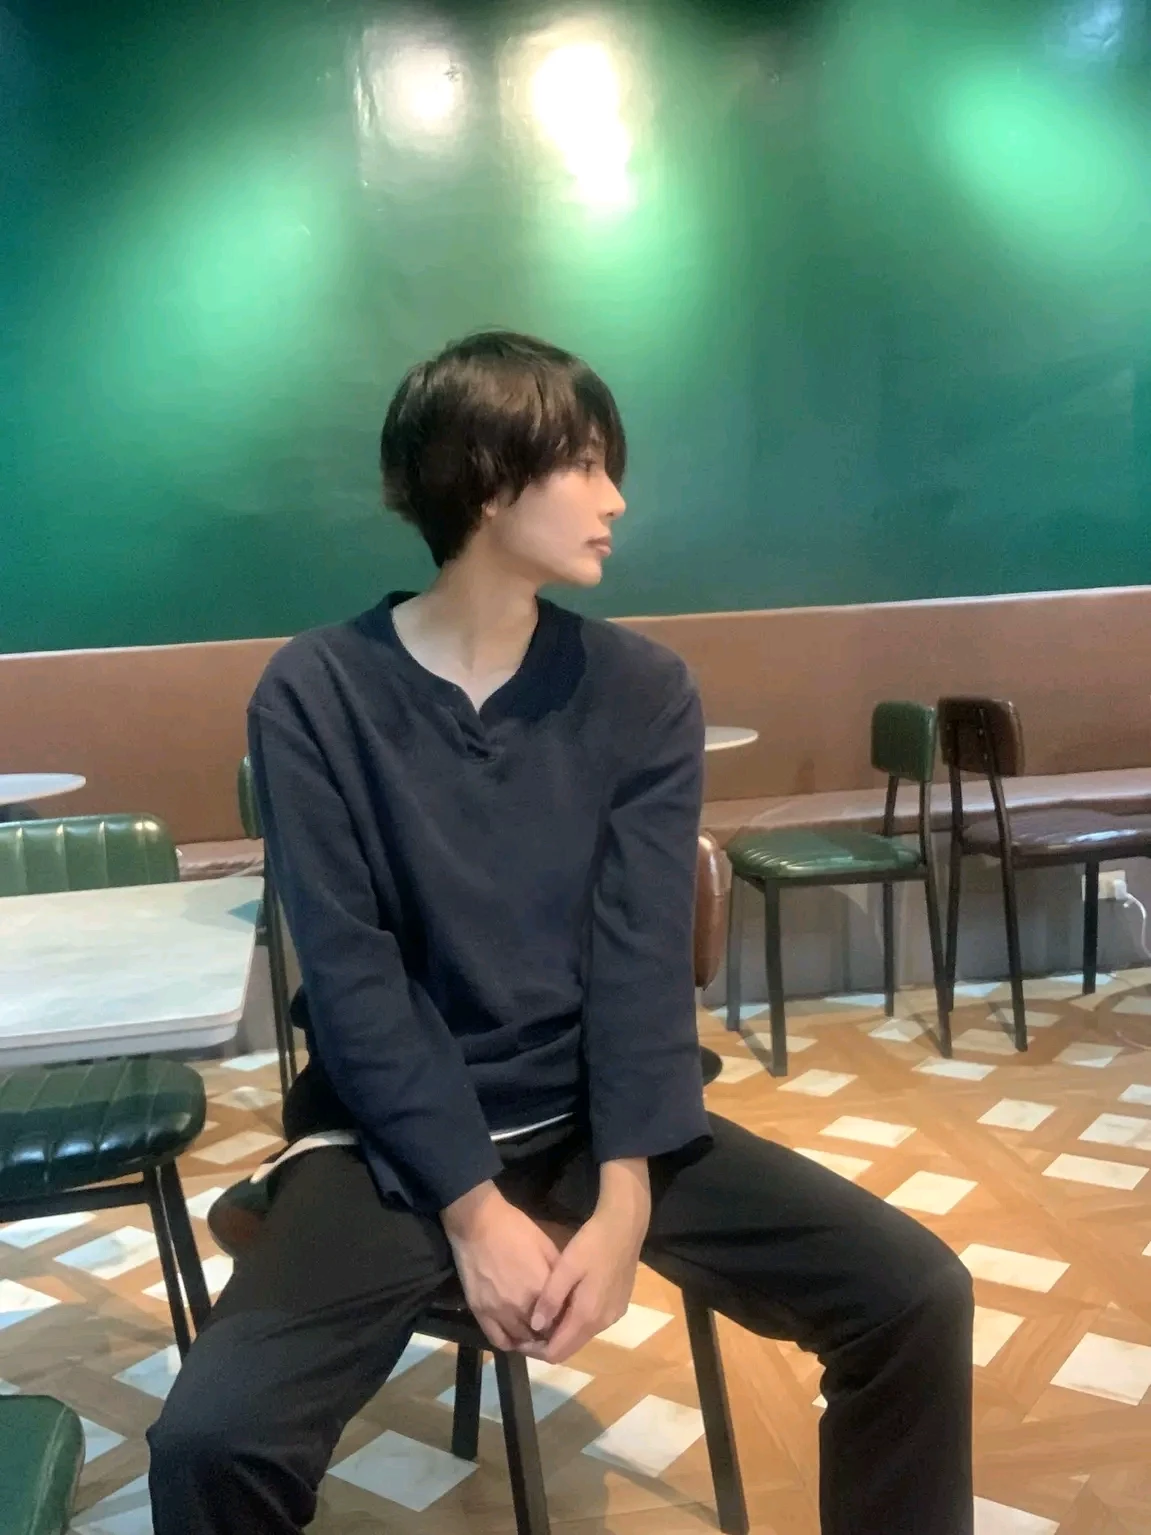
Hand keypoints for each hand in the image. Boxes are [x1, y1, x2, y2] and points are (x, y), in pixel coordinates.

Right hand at [443, 1182, 559, 1350]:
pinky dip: (509, 1342)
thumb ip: (560, 1274)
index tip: (566, 1318)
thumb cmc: (516, 1230)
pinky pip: (497, 1340)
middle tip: (552, 1325)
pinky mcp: (480, 1313)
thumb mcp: (547, 1246)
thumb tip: (570, 1294)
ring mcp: (498, 1312)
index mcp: (542, 1290)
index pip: (560, 1322)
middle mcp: (521, 1307)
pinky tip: (515, 1335)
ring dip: (530, 1339)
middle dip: (549, 1332)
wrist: (478, 1223)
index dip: (565, 1322)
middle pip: (541, 1335)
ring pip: (521, 1340)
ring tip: (535, 1331)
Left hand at [524, 1162, 649, 1364]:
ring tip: (543, 1315)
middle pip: (570, 1347)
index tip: (518, 1339)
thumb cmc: (593, 1243)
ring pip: (582, 1336)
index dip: (536, 1351)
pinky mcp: (618, 1306)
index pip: (558, 1351)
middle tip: (527, 1328)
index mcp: (587, 1316)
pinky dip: (576, 1322)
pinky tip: (566, 1304)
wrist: (625, 1227)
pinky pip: (593, 1324)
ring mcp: (614, 1315)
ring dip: (562, 1332)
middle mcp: (603, 1323)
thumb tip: (535, 1326)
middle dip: (547, 1343)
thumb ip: (550, 1298)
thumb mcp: (566, 1267)